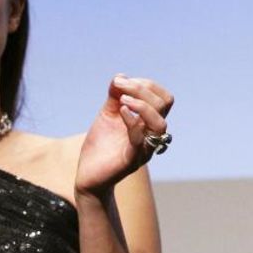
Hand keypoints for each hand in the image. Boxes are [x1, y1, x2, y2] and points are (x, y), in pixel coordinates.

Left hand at [75, 74, 173, 196]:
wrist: (88, 175)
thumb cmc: (101, 146)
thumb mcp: (107, 115)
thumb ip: (114, 97)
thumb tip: (120, 76)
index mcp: (149, 123)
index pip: (163, 98)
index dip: (146, 85)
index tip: (121, 82)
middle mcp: (152, 135)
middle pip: (164, 105)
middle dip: (142, 89)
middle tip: (119, 86)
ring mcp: (144, 149)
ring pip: (160, 123)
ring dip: (142, 105)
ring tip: (123, 100)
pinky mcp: (131, 160)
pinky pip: (140, 140)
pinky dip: (132, 121)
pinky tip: (121, 112)